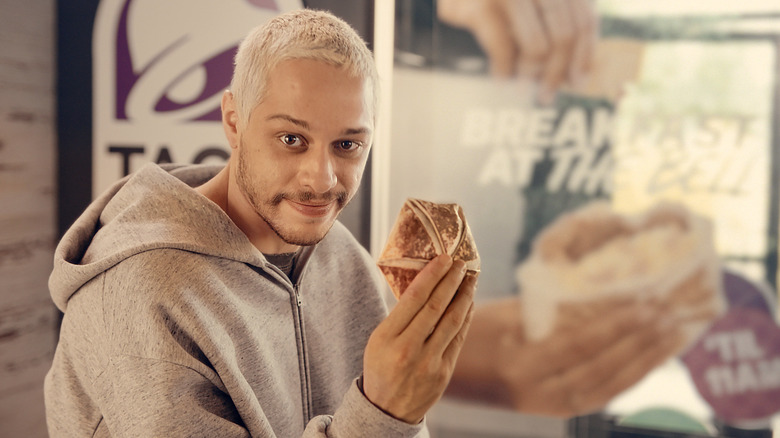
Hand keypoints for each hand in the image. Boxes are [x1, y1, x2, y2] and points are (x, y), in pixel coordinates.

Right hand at [363, 254, 476, 423]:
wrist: (387, 409)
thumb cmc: (381, 367)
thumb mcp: (378, 340)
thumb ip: (399, 317)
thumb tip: (426, 284)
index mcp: (386, 337)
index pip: (413, 299)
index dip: (432, 276)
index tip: (443, 259)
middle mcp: (408, 349)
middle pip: (435, 307)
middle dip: (451, 281)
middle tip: (461, 263)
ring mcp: (428, 362)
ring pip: (452, 321)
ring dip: (464, 296)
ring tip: (470, 279)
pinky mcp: (444, 372)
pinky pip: (458, 338)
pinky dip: (466, 317)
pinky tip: (468, 303)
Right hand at [437, 0, 597, 100]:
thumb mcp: (527, 0)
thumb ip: (554, 20)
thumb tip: (574, 69)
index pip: (584, 18)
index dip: (584, 54)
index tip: (578, 82)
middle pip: (565, 35)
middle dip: (557, 72)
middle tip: (547, 96)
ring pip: (539, 45)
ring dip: (531, 75)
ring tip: (522, 89)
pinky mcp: (482, 4)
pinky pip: (503, 47)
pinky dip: (504, 69)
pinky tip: (501, 80)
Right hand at [448, 295, 686, 416]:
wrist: (450, 377)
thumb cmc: (469, 335)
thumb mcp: (504, 315)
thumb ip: (550, 311)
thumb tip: (604, 297)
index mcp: (519, 366)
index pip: (579, 345)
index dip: (616, 326)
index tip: (647, 305)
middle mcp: (536, 394)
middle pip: (601, 370)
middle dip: (639, 343)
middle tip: (669, 317)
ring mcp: (546, 407)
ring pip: (607, 387)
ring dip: (643, 363)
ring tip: (671, 338)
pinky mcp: (554, 410)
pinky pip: (600, 395)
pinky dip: (628, 377)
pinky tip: (648, 359)